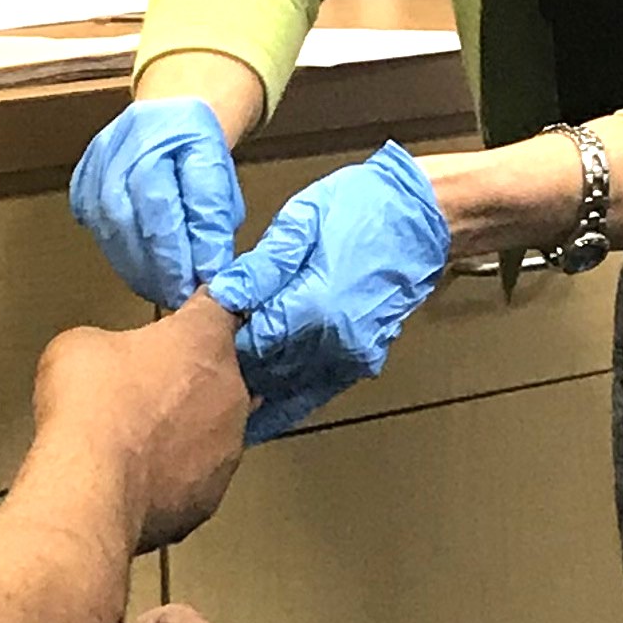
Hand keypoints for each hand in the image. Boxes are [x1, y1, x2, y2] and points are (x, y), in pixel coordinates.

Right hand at [30, 292, 249, 549]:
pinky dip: (175, 477)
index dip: (205, 310)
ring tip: (142, 443)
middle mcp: (231, 393)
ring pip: (214, 431)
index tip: (195, 314)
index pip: (223, 308)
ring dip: (187, 431)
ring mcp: (228, 450)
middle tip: (148, 389)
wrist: (91, 488)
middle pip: (221, 376)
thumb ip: (112, 344)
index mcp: (204, 341)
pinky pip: (196, 478)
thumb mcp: (80, 346)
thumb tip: (110, 363)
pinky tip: (140, 481)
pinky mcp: (211, 498)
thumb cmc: (88, 404)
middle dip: (191, 380)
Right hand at [71, 96, 245, 310]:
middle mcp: (114, 151)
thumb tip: (208, 268)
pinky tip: (141, 269)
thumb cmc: (197, 145)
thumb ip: (213, 217)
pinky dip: (119, 254)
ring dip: (136, 267)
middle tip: (180, 294)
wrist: (167, 112)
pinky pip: (95, 227)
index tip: (196, 284)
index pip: (159, 205)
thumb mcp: (219, 173)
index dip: (175, 252)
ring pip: (107, 230)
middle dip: (155, 266)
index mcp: (154, 138)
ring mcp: (91, 168)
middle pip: (126, 221)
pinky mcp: (81, 183)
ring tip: (164, 288)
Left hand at [207, 143, 449, 442]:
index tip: (200, 332)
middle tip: (203, 360)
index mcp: (311, 307)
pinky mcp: (362, 362)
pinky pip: (315, 393)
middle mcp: (331, 342)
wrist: (422, 221)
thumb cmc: (364, 209)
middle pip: (264, 369)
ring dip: (256, 387)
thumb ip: (263, 264)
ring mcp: (350, 357)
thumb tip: (225, 292)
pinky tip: (259, 413)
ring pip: (286, 386)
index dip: (220, 338)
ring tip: (220, 390)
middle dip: (233, 363)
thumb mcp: (303, 221)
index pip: (248, 341)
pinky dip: (286, 403)